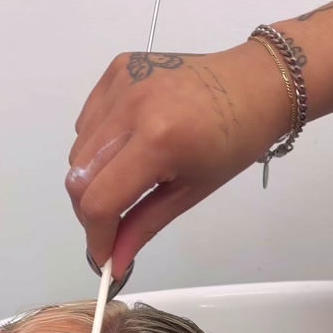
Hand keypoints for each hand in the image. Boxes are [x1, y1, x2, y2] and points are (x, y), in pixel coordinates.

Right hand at [65, 41, 288, 279]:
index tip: (104, 256)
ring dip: (91, 178)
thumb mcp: (191, 192)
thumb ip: (144, 227)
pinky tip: (125, 146)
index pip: (99, 201)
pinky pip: (87, 120)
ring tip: (125, 180)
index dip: (96, 236)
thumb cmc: (234, 141)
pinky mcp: (118, 68)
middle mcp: (132, 107)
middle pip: (78, 177)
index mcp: (158, 140)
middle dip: (89, 212)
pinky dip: (95, 144)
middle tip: (112, 225)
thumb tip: (114, 263)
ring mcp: (122, 83)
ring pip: (77, 150)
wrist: (255, 83)